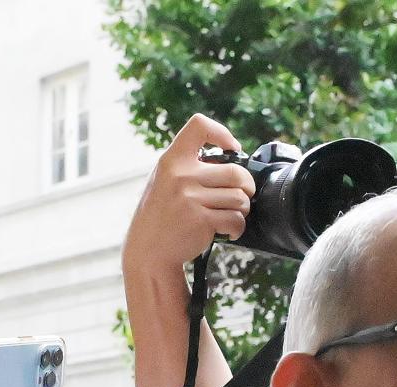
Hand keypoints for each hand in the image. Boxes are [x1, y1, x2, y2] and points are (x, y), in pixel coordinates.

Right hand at [123, 113, 254, 285]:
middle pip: (236, 172)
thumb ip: (189, 166)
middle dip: (247, 187)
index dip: (222, 133)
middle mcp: (181, 175)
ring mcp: (190, 198)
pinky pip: (235, 219)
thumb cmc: (162, 215)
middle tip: (243, 195)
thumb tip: (230, 155)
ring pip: (240, 198)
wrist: (149, 250)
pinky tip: (228, 230)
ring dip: (242, 210)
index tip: (232, 149)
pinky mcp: (201, 220)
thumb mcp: (165, 180)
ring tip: (231, 215)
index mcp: (172, 159)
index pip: (199, 126)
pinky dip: (237, 228)